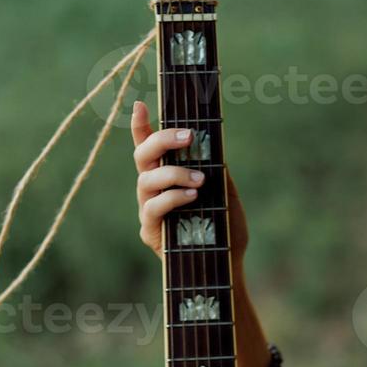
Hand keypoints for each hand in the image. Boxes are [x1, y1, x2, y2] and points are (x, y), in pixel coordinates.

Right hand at [132, 100, 248, 261]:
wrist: (226, 262)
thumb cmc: (224, 224)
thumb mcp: (225, 191)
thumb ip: (216, 169)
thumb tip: (212, 147)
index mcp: (166, 173)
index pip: (148, 145)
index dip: (140, 125)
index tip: (140, 104)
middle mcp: (151, 187)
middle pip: (142, 155)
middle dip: (161, 140)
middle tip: (188, 136)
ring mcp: (147, 207)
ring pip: (146, 179)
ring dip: (174, 173)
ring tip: (200, 179)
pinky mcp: (150, 230)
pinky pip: (153, 207)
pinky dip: (172, 198)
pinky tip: (192, 196)